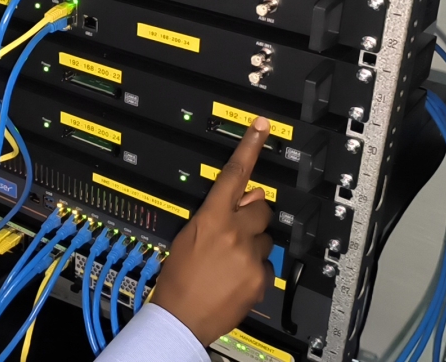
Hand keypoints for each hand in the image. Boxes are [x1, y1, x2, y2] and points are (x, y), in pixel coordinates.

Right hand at [151, 117, 273, 345]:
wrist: (181, 318)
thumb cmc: (177, 278)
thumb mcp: (187, 237)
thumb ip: (217, 215)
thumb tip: (246, 199)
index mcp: (211, 219)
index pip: (234, 175)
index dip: (250, 147)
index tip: (263, 127)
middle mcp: (234, 233)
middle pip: (262, 208)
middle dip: (254, 216)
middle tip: (236, 232)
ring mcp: (250, 257)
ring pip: (267, 239)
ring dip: (254, 245)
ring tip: (230, 262)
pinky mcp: (261, 279)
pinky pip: (267, 266)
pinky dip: (255, 270)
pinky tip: (236, 279)